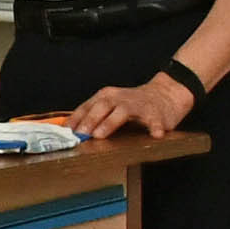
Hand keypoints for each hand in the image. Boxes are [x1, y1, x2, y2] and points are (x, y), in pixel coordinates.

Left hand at [68, 75, 196, 139]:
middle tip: (79, 134)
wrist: (166, 94)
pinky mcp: (156, 114)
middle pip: (102, 106)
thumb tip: (69, 131)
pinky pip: (155, 121)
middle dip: (89, 120)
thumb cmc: (132, 104)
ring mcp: (139, 106)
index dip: (74, 119)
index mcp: (106, 97)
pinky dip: (155, 127)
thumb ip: (92, 116)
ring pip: (123, 112)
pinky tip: (155, 134)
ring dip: (110, 123)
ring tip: (100, 134)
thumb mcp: (110, 105)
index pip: (86, 107)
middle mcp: (121, 99)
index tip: (63, 132)